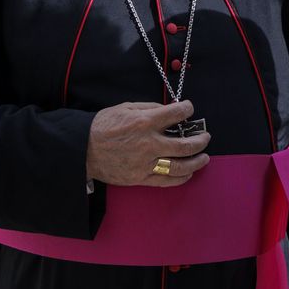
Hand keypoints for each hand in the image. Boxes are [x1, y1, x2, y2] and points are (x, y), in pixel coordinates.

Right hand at [85, 100, 211, 187]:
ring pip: (180, 166)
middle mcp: (149, 144)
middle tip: (206, 137)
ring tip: (204, 157)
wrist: (82, 149)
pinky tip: (188, 173)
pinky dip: (181, 178)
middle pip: (185, 145)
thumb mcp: (125, 108)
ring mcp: (145, 164)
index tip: (190, 109)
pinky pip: (166, 181)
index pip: (176, 114)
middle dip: (200, 140)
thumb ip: (149, 108)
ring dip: (197, 162)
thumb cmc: (102, 126)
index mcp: (144, 123)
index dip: (187, 110)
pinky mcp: (140, 178)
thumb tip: (168, 110)